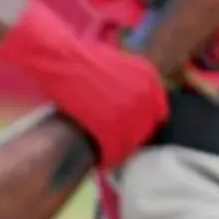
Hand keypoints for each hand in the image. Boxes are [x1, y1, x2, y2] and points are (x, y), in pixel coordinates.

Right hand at [0, 1, 168, 168]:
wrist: (62, 57)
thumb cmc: (82, 59)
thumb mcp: (120, 65)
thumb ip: (132, 85)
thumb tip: (132, 108)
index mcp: (150, 78)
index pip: (157, 113)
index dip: (141, 125)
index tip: (129, 133)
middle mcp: (145, 94)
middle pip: (145, 130)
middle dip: (130, 139)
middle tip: (115, 147)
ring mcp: (129, 109)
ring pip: (130, 142)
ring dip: (119, 151)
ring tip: (107, 156)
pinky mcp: (110, 123)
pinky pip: (114, 148)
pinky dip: (107, 157)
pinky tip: (99, 161)